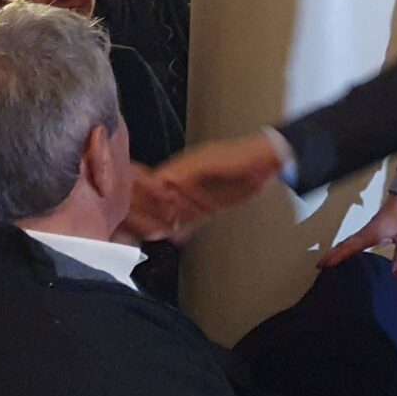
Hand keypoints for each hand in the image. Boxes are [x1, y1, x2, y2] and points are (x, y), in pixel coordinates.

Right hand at [133, 133, 283, 238]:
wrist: (264, 164)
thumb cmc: (238, 157)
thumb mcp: (209, 162)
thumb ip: (186, 172)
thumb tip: (163, 180)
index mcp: (179, 170)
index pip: (152, 184)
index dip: (141, 196)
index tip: (132, 209)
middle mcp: (183, 183)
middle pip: (157, 201)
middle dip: (147, 215)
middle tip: (139, 229)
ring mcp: (194, 196)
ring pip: (171, 213)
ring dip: (161, 224)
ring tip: (152, 235)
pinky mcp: (207, 207)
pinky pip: (190, 221)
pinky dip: (181, 230)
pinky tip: (175, 238)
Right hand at [319, 192, 396, 273]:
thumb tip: (396, 275)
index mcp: (369, 235)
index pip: (349, 247)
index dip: (336, 256)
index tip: (323, 264)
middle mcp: (363, 234)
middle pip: (343, 245)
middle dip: (331, 255)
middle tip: (319, 266)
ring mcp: (364, 232)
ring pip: (346, 243)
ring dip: (336, 251)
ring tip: (326, 263)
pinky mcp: (367, 231)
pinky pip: (352, 241)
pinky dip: (344, 248)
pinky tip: (343, 254)